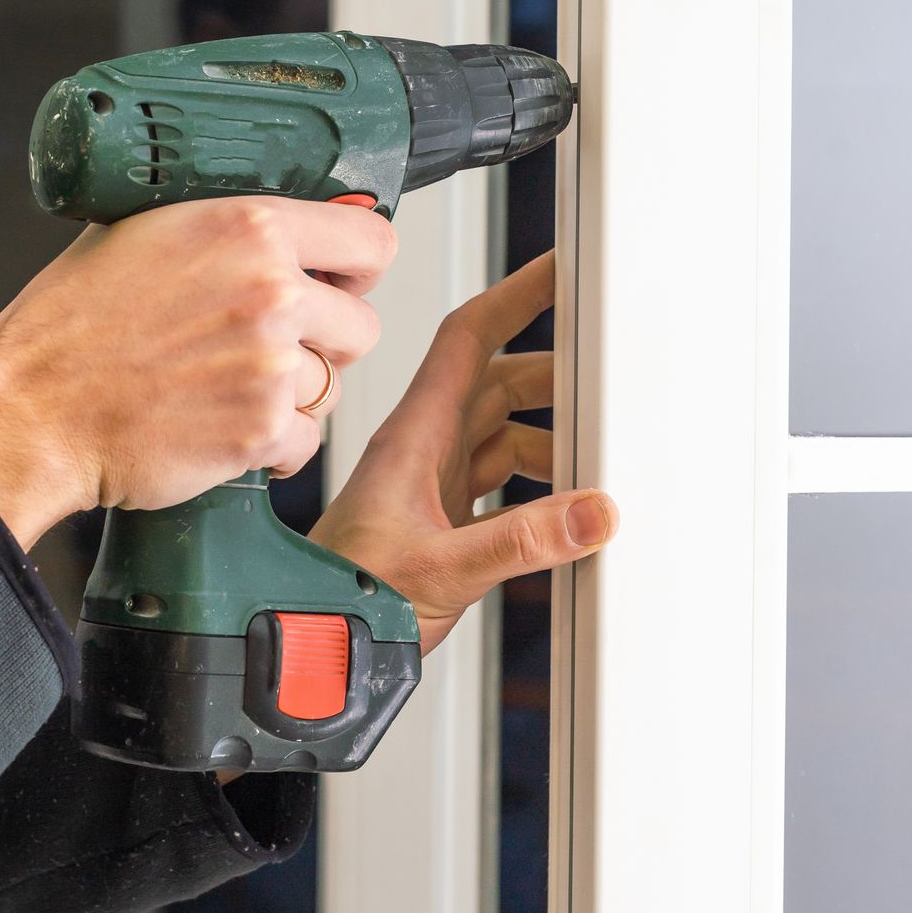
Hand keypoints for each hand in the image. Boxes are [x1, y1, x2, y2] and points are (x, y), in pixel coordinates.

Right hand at [0, 197, 396, 547]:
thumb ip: (225, 227)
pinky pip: (305, 443)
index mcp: (248, 228)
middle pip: (362, 326)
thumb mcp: (143, 232)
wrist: (29, 408)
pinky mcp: (259, 431)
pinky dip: (271, 446)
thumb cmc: (69, 324)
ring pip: (331, 388)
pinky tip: (221, 427)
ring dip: (291, 396)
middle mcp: (269, 292)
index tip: (340, 284)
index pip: (372, 244)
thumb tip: (293, 225)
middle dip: (325, 342)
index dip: (357, 270)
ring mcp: (269, 365)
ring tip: (227, 389)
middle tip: (271, 349)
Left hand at [310, 252, 615, 654]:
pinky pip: (502, 479)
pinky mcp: (442, 521)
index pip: (469, 338)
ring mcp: (432, 484)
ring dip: (551, 432)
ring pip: (503, 431)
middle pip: (498, 381)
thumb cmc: (338, 599)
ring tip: (594, 447)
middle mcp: (424, 449)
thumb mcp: (439, 568)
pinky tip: (564, 502)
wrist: (306, 641)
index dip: (515, 296)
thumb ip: (519, 541)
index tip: (559, 270)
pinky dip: (539, 482)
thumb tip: (592, 512)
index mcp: (414, 435)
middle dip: (554, 372)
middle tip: (605, 372)